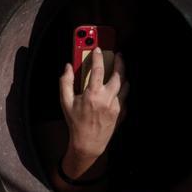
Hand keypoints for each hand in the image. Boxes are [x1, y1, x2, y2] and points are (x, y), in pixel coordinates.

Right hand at [59, 47, 128, 178]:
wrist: (88, 143)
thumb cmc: (75, 123)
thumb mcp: (65, 102)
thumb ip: (65, 82)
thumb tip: (68, 67)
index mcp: (93, 94)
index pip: (98, 70)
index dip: (98, 57)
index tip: (98, 49)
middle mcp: (107, 99)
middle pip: (118, 75)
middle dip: (119, 62)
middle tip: (118, 54)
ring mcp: (116, 106)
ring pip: (125, 85)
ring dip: (124, 74)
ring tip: (121, 66)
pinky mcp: (121, 113)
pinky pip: (125, 97)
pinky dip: (124, 88)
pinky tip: (122, 84)